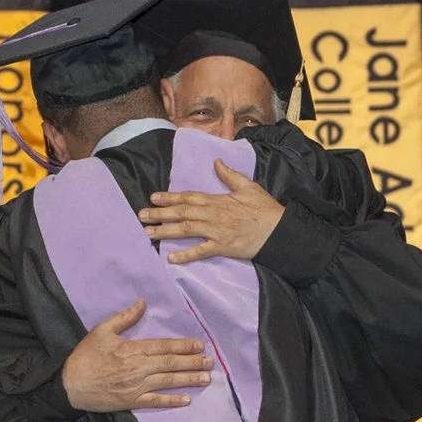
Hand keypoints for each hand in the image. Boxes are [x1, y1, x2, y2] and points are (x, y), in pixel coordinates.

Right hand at [59, 300, 213, 412]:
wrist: (70, 384)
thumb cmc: (86, 356)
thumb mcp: (102, 331)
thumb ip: (124, 318)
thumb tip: (142, 303)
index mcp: (133, 349)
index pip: (164, 346)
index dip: (183, 346)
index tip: (199, 345)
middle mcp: (138, 368)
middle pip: (170, 363)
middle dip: (192, 362)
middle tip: (209, 362)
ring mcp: (136, 386)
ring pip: (167, 381)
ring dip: (188, 380)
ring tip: (205, 379)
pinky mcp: (131, 401)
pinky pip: (155, 402)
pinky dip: (171, 401)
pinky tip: (186, 399)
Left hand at [138, 162, 286, 261]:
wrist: (280, 231)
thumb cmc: (266, 209)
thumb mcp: (249, 187)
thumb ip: (230, 175)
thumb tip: (216, 162)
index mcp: (218, 200)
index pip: (189, 197)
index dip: (169, 197)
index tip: (153, 198)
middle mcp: (214, 215)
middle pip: (182, 213)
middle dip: (160, 214)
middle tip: (141, 216)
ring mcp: (217, 232)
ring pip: (186, 230)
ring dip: (166, 231)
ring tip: (148, 233)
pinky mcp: (223, 247)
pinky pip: (201, 252)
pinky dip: (186, 255)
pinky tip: (171, 258)